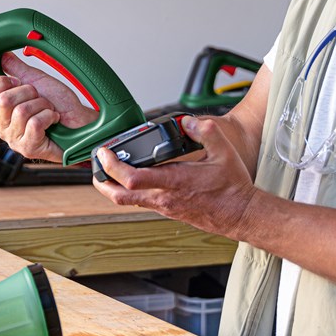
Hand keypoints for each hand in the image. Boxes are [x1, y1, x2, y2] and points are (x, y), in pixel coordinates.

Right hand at [0, 52, 98, 162]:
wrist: (80, 121)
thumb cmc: (60, 104)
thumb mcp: (37, 81)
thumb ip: (17, 69)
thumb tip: (2, 56)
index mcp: (1, 109)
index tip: (17, 81)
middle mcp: (4, 125)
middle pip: (4, 99)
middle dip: (29, 93)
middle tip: (40, 100)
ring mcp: (15, 138)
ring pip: (21, 111)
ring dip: (42, 106)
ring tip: (49, 111)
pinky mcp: (28, 148)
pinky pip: (34, 123)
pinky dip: (49, 117)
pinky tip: (52, 121)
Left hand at [92, 115, 258, 239]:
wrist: (241, 214)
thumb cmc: (232, 188)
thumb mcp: (224, 152)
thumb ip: (205, 132)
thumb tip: (187, 122)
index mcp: (174, 182)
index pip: (132, 179)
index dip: (112, 166)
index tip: (104, 153)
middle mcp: (164, 198)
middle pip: (119, 196)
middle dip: (101, 181)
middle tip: (95, 165)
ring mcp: (164, 207)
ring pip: (127, 202)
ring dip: (112, 187)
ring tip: (106, 171)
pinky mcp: (167, 211)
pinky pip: (141, 202)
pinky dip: (128, 191)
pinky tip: (131, 180)